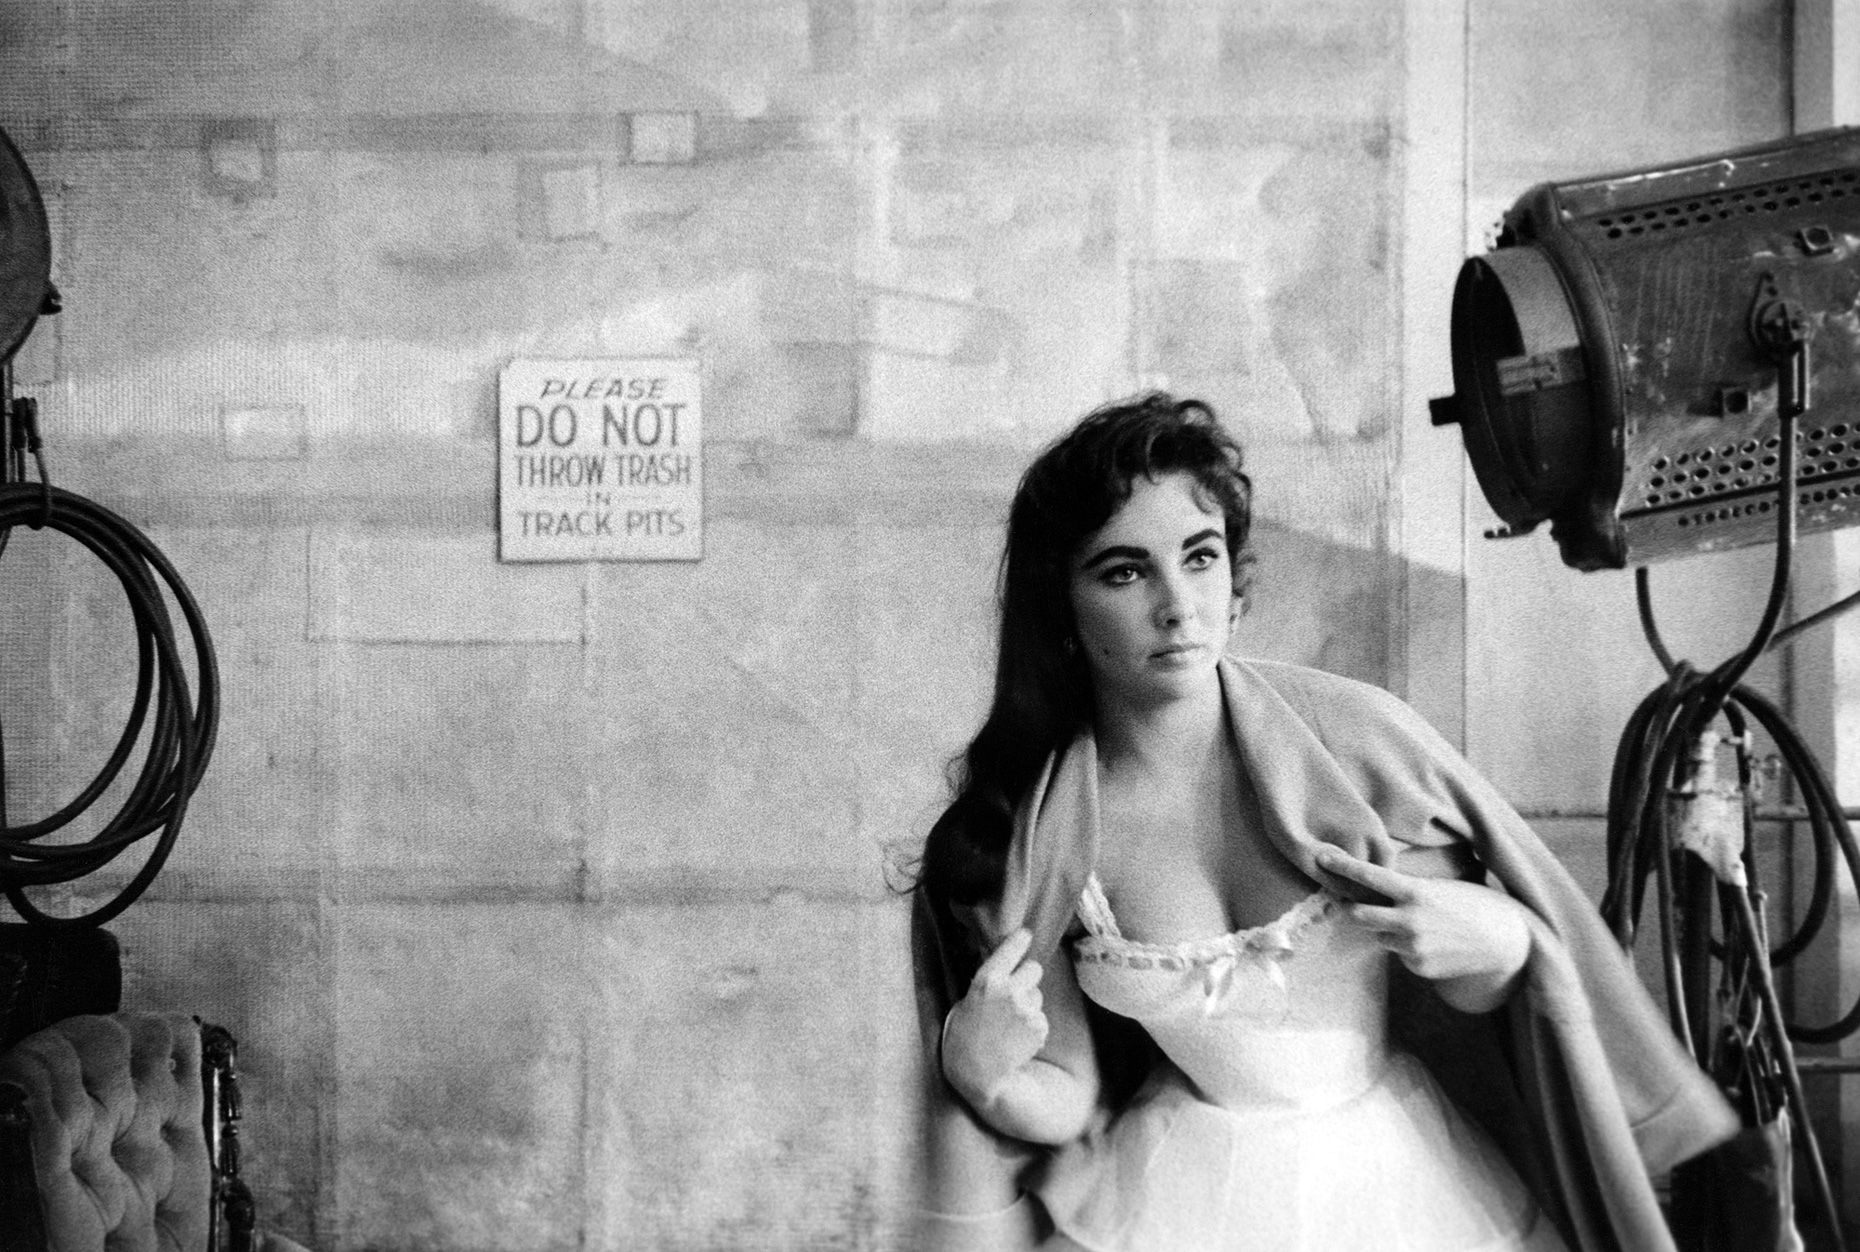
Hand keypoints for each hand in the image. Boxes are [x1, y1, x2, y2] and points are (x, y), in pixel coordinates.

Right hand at [941, 928, 1048, 1106]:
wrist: (977, 1074)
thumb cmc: (964, 1036)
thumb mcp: (966, 1000)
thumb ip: (988, 981)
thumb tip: (1006, 963)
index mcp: (987, 980)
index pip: (1011, 948)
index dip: (1020, 940)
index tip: (1026, 934)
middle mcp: (1009, 991)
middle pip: (1035, 968)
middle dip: (1028, 977)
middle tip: (1016, 993)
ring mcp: (1027, 1009)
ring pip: (1039, 996)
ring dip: (1030, 1005)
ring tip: (1010, 1025)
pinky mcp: (1039, 1027)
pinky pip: (1042, 1018)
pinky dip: (1033, 1027)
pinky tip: (1016, 1039)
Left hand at [1314, 846, 1530, 1004]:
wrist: (1504, 941)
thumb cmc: (1473, 904)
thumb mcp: (1441, 886)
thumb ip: (1408, 888)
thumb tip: (1376, 885)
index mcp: (1416, 892)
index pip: (1370, 876)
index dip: (1344, 866)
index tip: (1321, 857)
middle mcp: (1410, 920)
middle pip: (1358, 915)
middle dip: (1354, 909)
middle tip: (1356, 904)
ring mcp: (1412, 947)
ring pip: (1379, 936)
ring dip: (1387, 930)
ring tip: (1417, 925)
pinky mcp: (1417, 967)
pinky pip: (1398, 954)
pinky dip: (1405, 947)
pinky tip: (1431, 942)